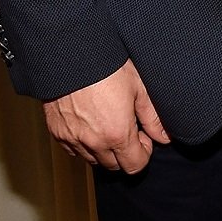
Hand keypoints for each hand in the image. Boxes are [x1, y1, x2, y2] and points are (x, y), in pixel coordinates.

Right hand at [43, 59, 170, 171]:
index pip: (135, 166)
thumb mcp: (138, 87)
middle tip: (126, 127)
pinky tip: (89, 124)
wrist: (71, 54)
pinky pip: (73, 149)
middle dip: (124, 152)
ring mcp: (73, 139)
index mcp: (117, 134)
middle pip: (114, 166)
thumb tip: (164, 136)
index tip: (142, 136)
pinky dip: (83, 143)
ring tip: (107, 123)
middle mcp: (93, 142)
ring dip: (103, 149)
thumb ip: (153, 117)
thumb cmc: (105, 66)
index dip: (143, 153)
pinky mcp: (57, 132)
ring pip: (92, 159)